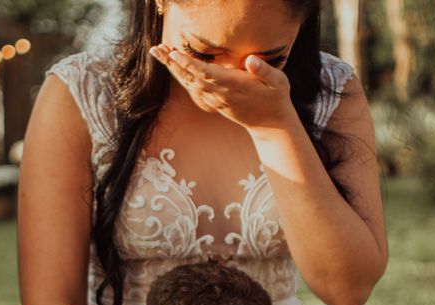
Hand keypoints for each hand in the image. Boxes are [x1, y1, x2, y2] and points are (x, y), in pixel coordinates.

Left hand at [149, 44, 295, 129]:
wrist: (270, 123)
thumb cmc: (276, 97)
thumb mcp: (278, 81)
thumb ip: (264, 70)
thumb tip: (251, 60)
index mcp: (233, 85)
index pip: (206, 73)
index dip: (189, 64)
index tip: (174, 53)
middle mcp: (220, 93)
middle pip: (191, 77)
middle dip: (172, 64)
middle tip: (156, 49)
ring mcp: (215, 99)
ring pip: (189, 83)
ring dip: (173, 69)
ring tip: (159, 52)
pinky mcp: (214, 101)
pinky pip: (193, 89)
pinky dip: (181, 77)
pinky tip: (173, 67)